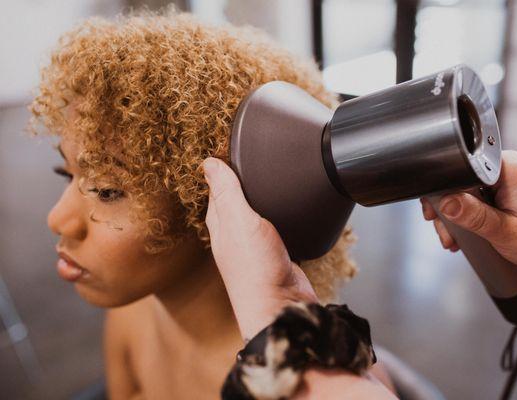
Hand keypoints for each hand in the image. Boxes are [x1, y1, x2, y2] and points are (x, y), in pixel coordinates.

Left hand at [203, 157, 317, 339]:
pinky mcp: (276, 254)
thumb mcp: (239, 222)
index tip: (231, 146)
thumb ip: (226, 192)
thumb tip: (208, 162)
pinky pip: (274, 227)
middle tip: (252, 156)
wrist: (283, 306)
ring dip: (261, 198)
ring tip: (270, 177)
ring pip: (255, 214)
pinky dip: (278, 214)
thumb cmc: (257, 269)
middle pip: (236, 201)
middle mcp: (234, 235)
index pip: (217, 188)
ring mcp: (255, 246)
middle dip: (243, 181)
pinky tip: (288, 208)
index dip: (223, 168)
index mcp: (220, 224)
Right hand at [420, 150, 516, 292]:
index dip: (442, 193)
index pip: (458, 170)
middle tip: (448, 235)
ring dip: (455, 216)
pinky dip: (467, 215)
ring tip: (457, 239)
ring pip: (462, 191)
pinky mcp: (502, 187)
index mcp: (505, 167)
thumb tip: (444, 201)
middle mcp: (503, 166)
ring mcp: (503, 176)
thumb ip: (473, 216)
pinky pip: (474, 196)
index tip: (437, 216)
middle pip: (456, 181)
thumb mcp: (505, 232)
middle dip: (447, 211)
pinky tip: (467, 232)